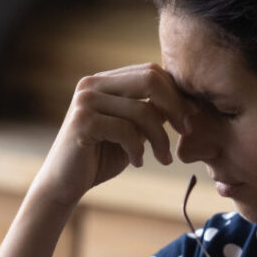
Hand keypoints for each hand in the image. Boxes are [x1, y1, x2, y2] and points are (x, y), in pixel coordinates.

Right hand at [33, 63, 193, 206]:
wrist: (65, 184)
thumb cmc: (101, 157)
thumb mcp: (132, 131)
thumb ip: (151, 112)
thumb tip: (187, 100)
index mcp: (105, 81)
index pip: (150, 71)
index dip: (176, 93)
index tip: (190, 118)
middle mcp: (92, 84)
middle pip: (150, 79)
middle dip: (175, 106)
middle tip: (187, 131)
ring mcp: (85, 101)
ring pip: (142, 110)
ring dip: (160, 138)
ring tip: (163, 158)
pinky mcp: (82, 122)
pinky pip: (126, 131)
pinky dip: (138, 149)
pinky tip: (137, 162)